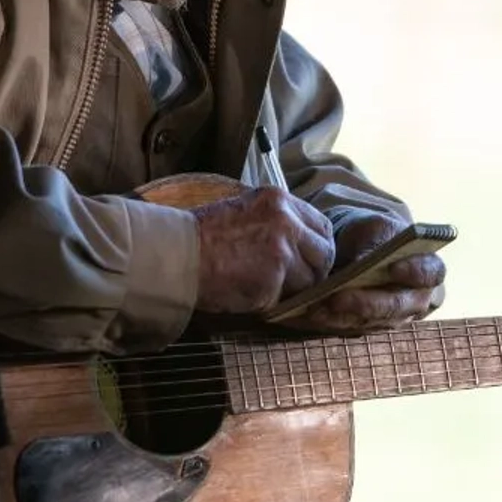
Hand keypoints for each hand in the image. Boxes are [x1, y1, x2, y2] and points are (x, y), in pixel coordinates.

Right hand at [191, 187, 335, 315]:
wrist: (176, 254)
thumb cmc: (202, 236)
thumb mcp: (245, 211)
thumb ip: (276, 222)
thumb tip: (302, 245)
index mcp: (279, 200)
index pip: (322, 226)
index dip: (317, 248)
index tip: (307, 260)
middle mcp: (286, 221)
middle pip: (324, 254)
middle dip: (312, 271)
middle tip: (290, 281)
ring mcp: (282, 250)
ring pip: (309, 280)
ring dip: (291, 289)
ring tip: (262, 286)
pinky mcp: (274, 278)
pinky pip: (287, 298)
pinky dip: (272, 301)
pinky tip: (249, 293)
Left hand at [287, 212, 445, 334]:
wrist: (363, 249)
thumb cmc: (374, 234)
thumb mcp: (375, 228)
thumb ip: (374, 242)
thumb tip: (363, 261)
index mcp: (429, 268)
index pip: (430, 272)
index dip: (415, 271)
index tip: (393, 266)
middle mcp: (417, 299)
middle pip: (397, 306)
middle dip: (366, 303)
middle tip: (338, 297)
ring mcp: (396, 317)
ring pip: (372, 322)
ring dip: (343, 317)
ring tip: (317, 307)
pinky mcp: (372, 326)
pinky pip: (353, 328)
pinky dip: (331, 321)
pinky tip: (311, 313)